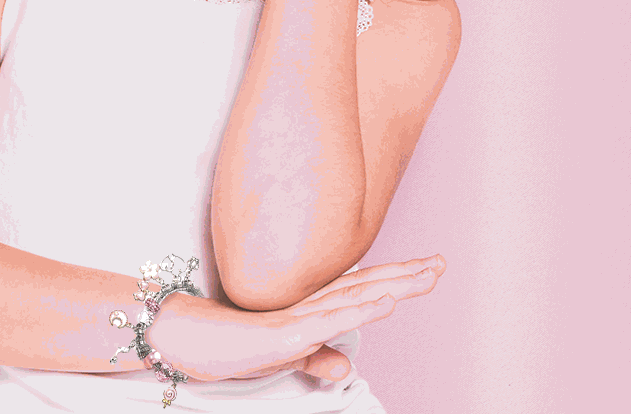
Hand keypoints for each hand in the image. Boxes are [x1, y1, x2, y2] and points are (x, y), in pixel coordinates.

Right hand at [147, 255, 445, 382]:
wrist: (190, 338)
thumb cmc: (237, 344)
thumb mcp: (287, 357)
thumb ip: (317, 359)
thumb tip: (346, 368)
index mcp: (314, 307)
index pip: (363, 289)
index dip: (398, 277)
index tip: (430, 267)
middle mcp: (310, 304)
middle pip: (367, 285)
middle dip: (406, 275)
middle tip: (441, 263)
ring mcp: (299, 316)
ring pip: (354, 297)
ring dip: (392, 285)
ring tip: (424, 276)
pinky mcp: (286, 333)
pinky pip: (329, 320)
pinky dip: (360, 309)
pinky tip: (384, 302)